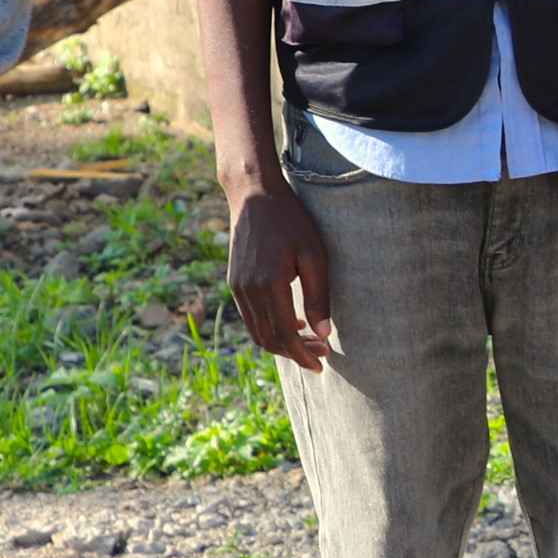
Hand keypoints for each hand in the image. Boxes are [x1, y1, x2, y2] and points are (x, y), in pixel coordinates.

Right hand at [229, 180, 334, 367]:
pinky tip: (291, 322)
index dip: (303, 354)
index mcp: (270, 286)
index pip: (286, 336)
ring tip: (307, 343)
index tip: (321, 363)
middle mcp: (249, 291)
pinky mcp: (234, 282)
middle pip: (269, 340)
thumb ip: (319, 296)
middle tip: (320, 355)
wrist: (254, 194)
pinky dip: (269, 328)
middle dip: (295, 353)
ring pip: (257, 331)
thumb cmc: (291, 221)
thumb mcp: (314, 255)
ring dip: (281, 344)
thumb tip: (323, 334)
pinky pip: (250, 317)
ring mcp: (238, 287)